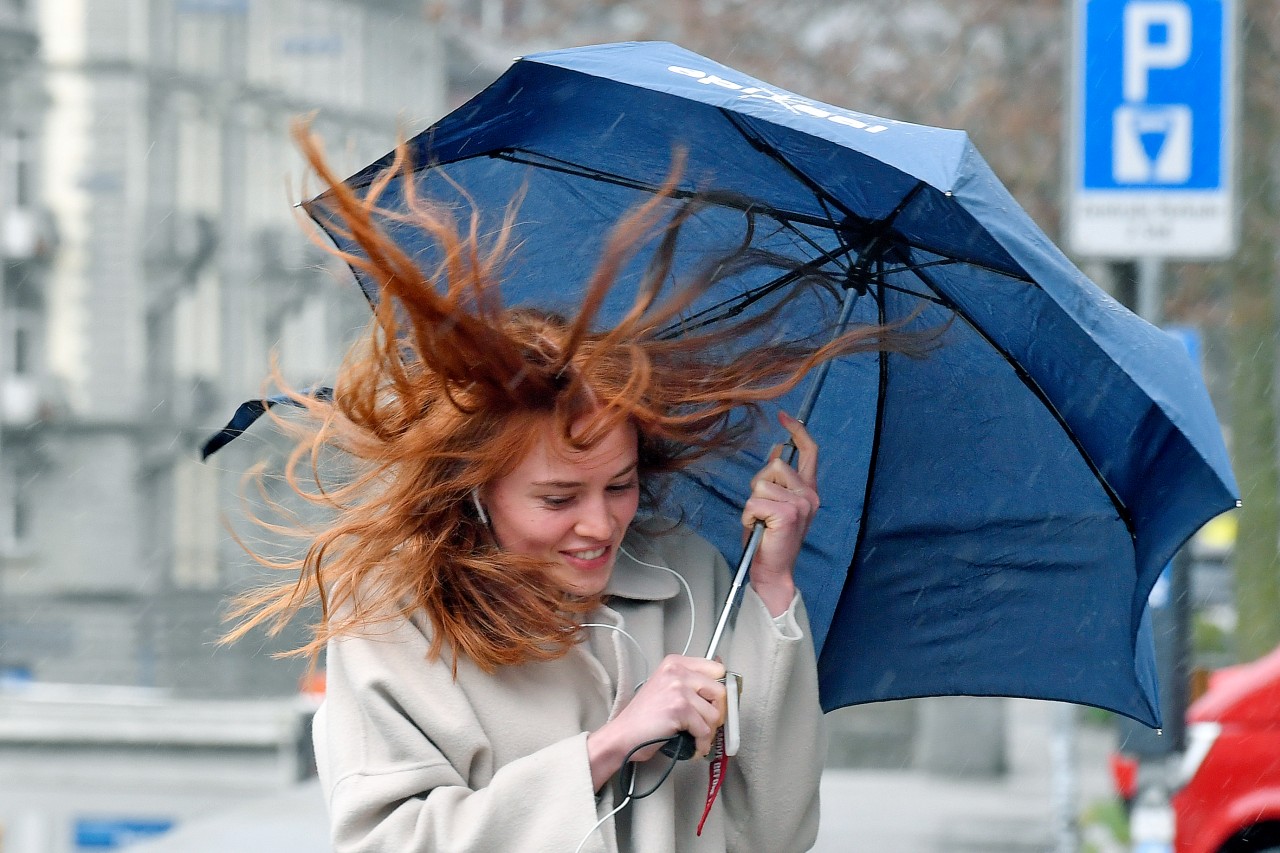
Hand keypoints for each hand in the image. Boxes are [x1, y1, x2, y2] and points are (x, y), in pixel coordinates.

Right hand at [586, 655, 726, 789]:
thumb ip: (690, 683)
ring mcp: (678, 689)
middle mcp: (677, 672)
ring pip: (715, 714)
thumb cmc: (644, 717)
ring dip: (708, 732)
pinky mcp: (679, 709)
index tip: (716, 703)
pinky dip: (701, 743)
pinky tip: (694, 745)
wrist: (624, 735)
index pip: (716, 669)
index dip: (719, 689)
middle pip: (720, 691)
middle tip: (707, 724)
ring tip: (696, 737)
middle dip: (718, 713)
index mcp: (675, 663)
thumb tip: (721, 687)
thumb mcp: (666, 688)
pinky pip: (704, 730)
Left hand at [743, 411, 818, 615]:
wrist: (773, 571)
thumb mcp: (774, 503)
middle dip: (759, 484)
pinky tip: (757, 528)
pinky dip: (747, 515)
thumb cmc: (769, 538)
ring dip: (752, 502)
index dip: (797, 431)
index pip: (809, 451)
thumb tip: (777, 449)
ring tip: (760, 521)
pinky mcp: (787, 514)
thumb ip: (778, 479)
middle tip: (762, 510)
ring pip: (761, 482)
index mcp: (809, 490)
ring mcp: (800, 504)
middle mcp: (809, 495)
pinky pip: (753, 501)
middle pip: (774, 464)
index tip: (784, 416)